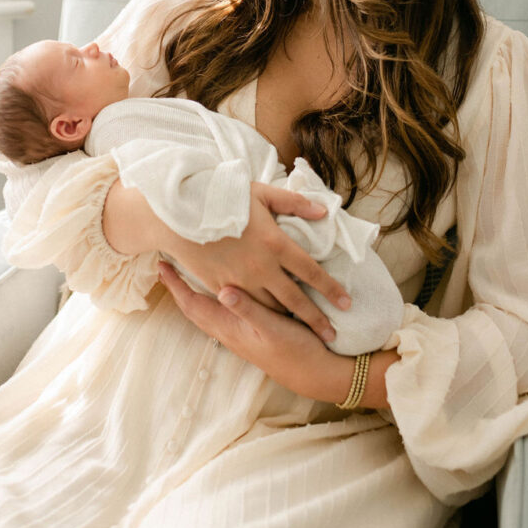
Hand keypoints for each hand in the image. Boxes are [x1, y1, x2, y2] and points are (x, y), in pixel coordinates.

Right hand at [156, 182, 351, 343]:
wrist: (181, 212)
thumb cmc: (224, 196)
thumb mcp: (262, 194)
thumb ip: (294, 203)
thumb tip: (322, 211)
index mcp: (275, 244)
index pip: (311, 272)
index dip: (331, 289)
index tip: (346, 302)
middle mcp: (261, 267)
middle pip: (295, 300)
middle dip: (316, 318)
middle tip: (332, 334)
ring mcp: (240, 280)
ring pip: (271, 308)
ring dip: (289, 319)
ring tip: (305, 330)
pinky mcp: (221, 286)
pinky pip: (246, 306)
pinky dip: (261, 314)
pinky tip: (270, 320)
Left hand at [158, 263, 397, 407]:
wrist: (314, 373)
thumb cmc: (294, 350)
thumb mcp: (272, 328)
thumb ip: (247, 309)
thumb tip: (222, 289)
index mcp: (228, 327)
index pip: (193, 304)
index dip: (176, 285)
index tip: (161, 264)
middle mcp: (228, 329)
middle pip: (194, 306)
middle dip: (179, 285)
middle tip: (168, 261)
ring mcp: (238, 331)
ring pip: (207, 307)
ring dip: (194, 289)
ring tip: (187, 268)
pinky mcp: (251, 329)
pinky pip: (222, 310)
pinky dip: (213, 294)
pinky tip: (221, 285)